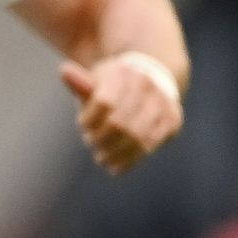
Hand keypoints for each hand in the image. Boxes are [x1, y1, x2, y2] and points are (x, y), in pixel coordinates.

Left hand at [59, 53, 181, 173]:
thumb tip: (64, 71)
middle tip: (90, 142)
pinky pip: (150, 145)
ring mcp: (163, 103)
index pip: (104, 104)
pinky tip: (115, 167)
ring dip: (114, 153)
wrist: (151, 81)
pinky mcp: (173, 121)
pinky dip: (130, 160)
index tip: (82, 125)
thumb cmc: (113, 85)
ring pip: (137, 138)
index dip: (89, 120)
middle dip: (101, 139)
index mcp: (123, 73)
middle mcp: (147, 85)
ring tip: (101, 158)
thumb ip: (81, 83)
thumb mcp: (95, 80)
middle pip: (119, 124)